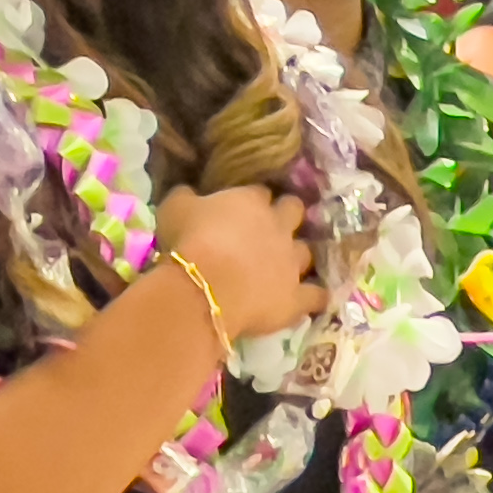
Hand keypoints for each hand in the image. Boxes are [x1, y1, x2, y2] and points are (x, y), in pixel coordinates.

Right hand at [156, 183, 321, 343]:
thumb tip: (191, 193)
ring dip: (296, 256)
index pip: (260, 192)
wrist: (205, 285)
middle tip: (272, 227)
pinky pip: (317, 295)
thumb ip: (187, 197)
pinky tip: (312, 299)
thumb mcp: (174, 208)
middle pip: (294, 211)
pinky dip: (315, 296)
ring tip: (285, 265)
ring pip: (306, 252)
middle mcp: (279, 227)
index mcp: (252, 202)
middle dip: (287, 216)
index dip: (253, 200)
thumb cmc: (188, 241)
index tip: (242, 208)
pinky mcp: (297, 295)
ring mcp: (292, 262)